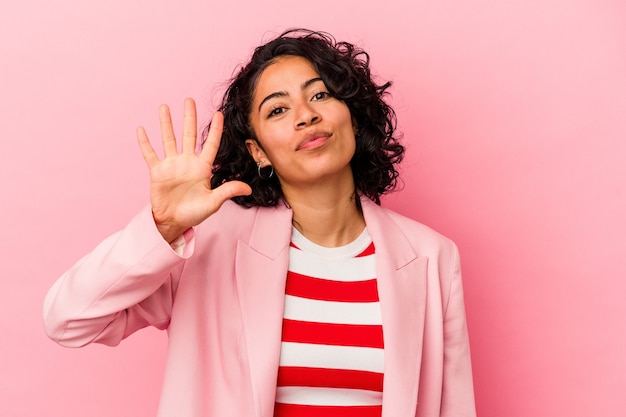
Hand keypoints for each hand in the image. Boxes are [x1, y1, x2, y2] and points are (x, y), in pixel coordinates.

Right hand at [137, 98, 251, 242]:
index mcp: (202, 168)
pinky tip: (141, 129)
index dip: (215, 130)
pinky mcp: (157, 172)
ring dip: (166, 124)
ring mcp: (171, 165)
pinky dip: (145, 143)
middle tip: (189, 100)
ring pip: (168, 139)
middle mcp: (187, 162)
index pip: (211, 145)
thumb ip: (228, 191)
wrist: (173, 222)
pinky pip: (150, 154)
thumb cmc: (194, 213)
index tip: (219, 114)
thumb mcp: (213, 202)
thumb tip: (248, 188)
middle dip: (189, 118)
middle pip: (188, 135)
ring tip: (164, 107)